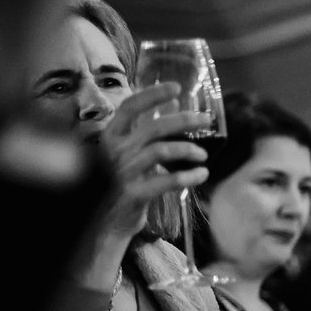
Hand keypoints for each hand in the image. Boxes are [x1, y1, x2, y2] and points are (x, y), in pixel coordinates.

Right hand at [69, 83, 210, 285]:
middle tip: (206, 120)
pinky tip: (202, 175)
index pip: (130, 107)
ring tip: (203, 156)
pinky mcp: (133, 194)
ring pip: (163, 151)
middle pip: (154, 127)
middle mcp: (114, 151)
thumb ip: (148, 132)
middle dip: (184, 120)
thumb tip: (177, 106)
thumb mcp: (130, 154)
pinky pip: (167, 181)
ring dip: (189, 150)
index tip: (177, 88)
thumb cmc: (121, 184)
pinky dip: (189, 176)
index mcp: (110, 137)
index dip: (152, 95)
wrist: (105, 223)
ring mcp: (122, 172)